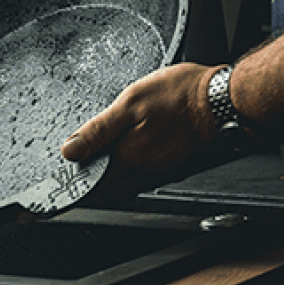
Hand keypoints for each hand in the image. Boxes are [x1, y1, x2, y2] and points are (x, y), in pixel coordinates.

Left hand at [60, 63, 220, 204]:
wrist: (221, 100)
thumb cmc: (180, 95)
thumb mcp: (130, 103)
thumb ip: (99, 130)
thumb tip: (70, 151)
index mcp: (129, 158)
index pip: (93, 184)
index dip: (74, 183)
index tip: (62, 180)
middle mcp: (145, 172)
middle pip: (109, 188)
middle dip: (92, 183)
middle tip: (78, 169)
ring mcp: (162, 171)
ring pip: (128, 184)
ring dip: (111, 178)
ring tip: (99, 160)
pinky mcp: (175, 165)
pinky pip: (145, 177)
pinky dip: (131, 171)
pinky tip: (128, 153)